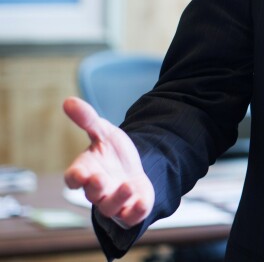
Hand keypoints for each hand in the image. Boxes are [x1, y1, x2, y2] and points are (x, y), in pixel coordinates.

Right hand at [63, 96, 154, 227]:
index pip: (73, 178)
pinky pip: (131, 217)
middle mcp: (97, 190)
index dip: (74, 178)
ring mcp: (114, 202)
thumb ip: (87, 119)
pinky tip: (141, 202)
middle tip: (99, 179)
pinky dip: (135, 211)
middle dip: (95, 187)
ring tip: (127, 185)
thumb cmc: (112, 153)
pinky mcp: (131, 210)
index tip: (78, 173)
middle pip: (91, 194)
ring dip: (118, 198)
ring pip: (110, 207)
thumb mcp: (103, 132)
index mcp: (86, 172)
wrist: (134, 168)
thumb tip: (68, 101)